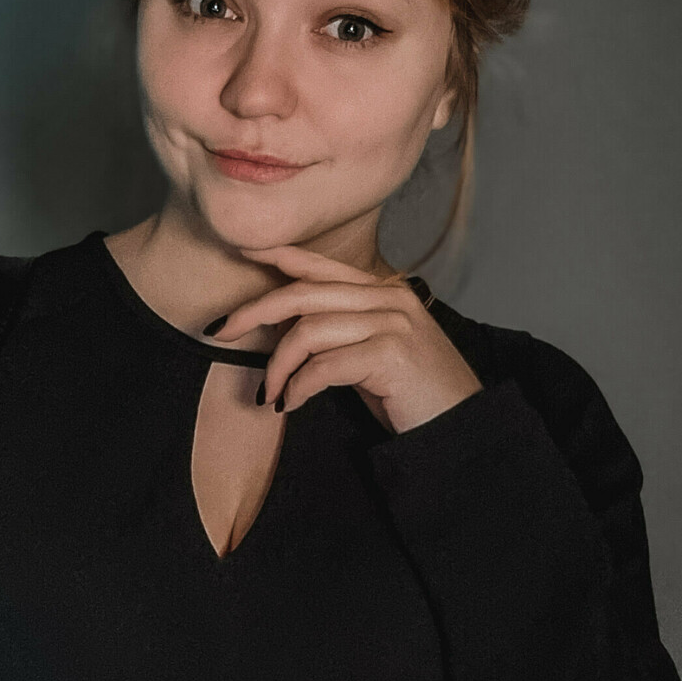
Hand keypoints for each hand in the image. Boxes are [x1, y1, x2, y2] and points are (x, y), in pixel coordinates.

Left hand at [213, 244, 482, 434]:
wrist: (460, 429)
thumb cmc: (413, 395)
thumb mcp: (373, 352)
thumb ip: (340, 332)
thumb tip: (287, 329)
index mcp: (385, 291)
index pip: (322, 266)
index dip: (280, 256)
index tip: (244, 251)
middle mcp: (389, 298)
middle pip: (304, 293)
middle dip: (254, 311)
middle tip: (221, 332)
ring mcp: (392, 323)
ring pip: (309, 331)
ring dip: (279, 366)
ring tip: (271, 393)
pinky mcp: (391, 354)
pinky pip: (324, 365)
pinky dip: (300, 386)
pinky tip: (292, 404)